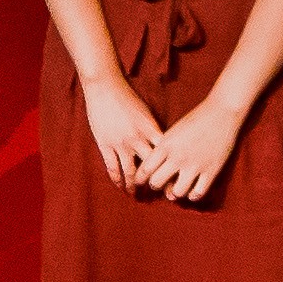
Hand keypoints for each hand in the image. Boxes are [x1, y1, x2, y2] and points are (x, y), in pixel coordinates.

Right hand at [75, 76, 165, 192]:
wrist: (105, 87)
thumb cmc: (127, 97)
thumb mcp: (146, 113)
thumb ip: (152, 130)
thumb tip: (162, 145)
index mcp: (151, 129)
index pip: (165, 155)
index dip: (172, 169)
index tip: (177, 180)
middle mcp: (138, 139)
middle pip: (151, 166)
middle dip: (157, 182)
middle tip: (162, 194)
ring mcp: (121, 143)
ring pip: (131, 171)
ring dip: (134, 185)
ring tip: (136, 193)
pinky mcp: (105, 144)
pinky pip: (112, 167)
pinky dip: (117, 179)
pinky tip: (120, 186)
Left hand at [134, 97, 244, 205]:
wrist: (222, 112)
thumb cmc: (197, 119)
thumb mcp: (173, 132)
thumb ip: (163, 149)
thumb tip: (155, 168)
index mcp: (166, 145)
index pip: (145, 169)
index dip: (139, 179)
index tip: (140, 182)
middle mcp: (178, 156)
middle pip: (157, 183)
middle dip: (156, 186)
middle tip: (160, 185)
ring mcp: (195, 165)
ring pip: (177, 192)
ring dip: (175, 193)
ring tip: (177, 190)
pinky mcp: (212, 170)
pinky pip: (198, 193)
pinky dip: (193, 196)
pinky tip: (192, 192)